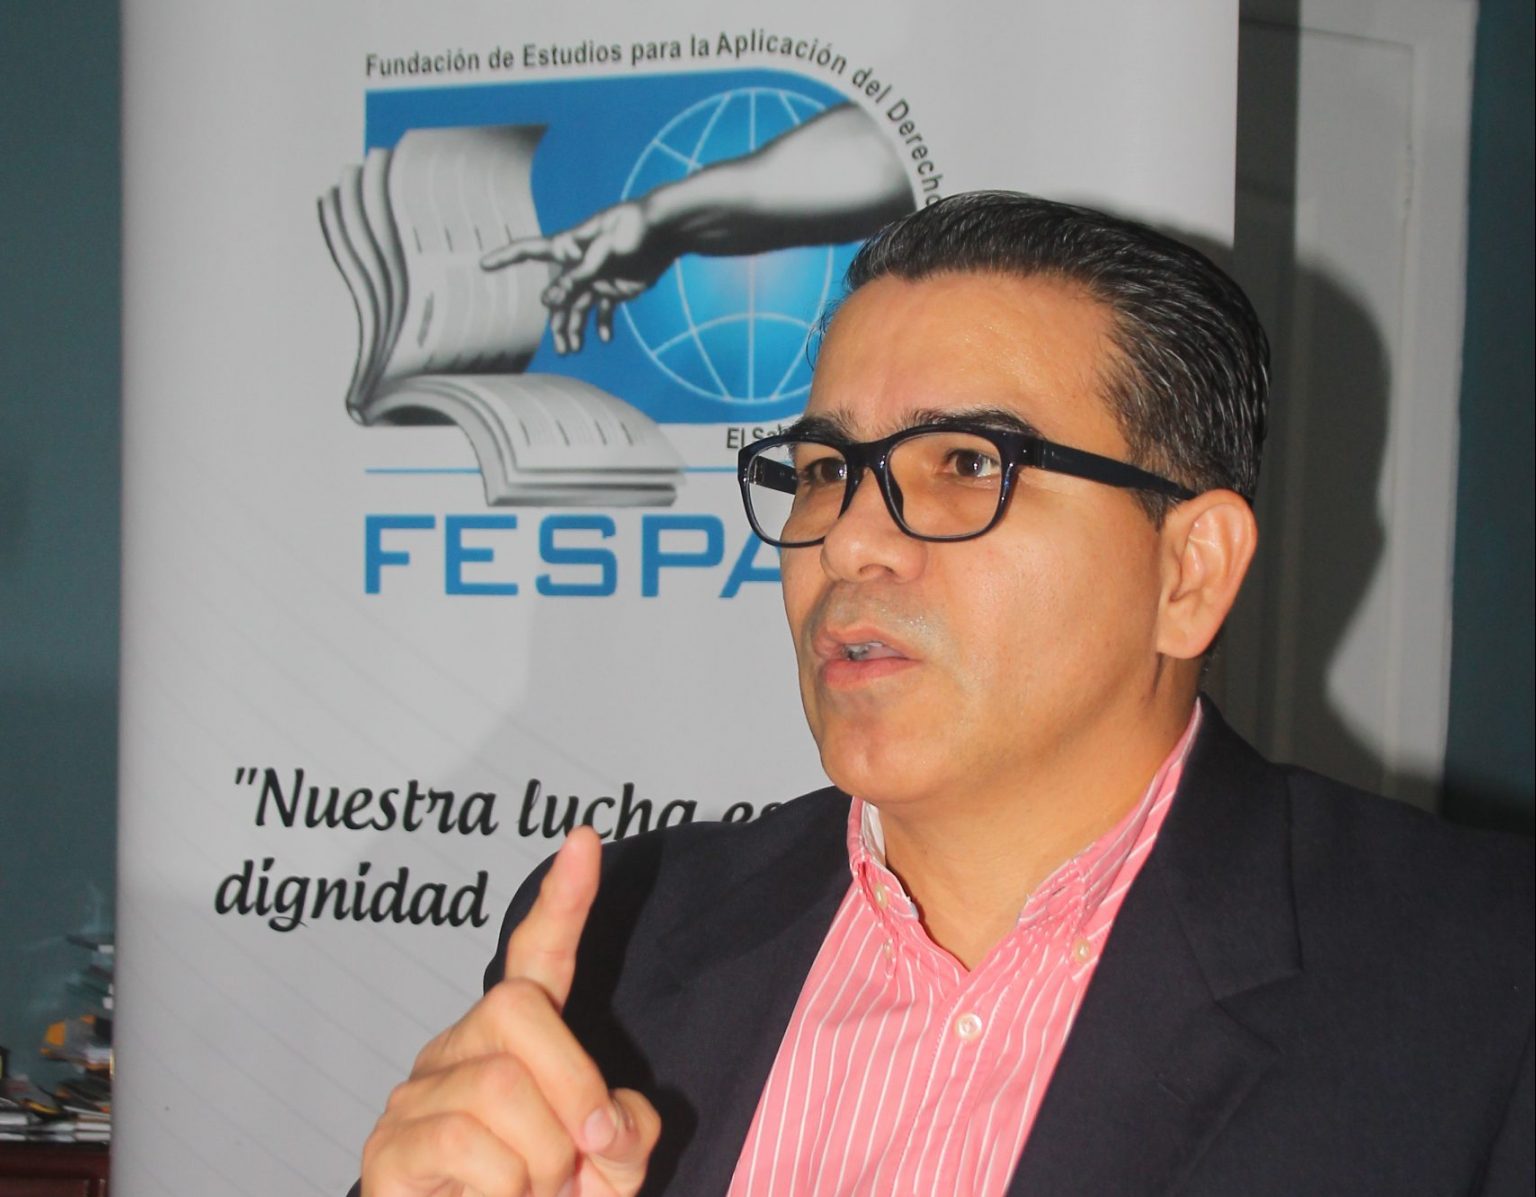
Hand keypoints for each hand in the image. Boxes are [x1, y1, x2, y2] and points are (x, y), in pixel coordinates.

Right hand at [360, 828, 660, 1196]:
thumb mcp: (609, 1168)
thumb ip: (625, 1129)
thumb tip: (603, 1119)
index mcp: (516, 1044)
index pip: (536, 957)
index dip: (564, 901)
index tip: (586, 840)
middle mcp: (459, 1052)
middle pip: (518, 1007)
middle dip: (574, 1082)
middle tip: (585, 1152)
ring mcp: (416, 1096)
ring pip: (499, 1086)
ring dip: (541, 1160)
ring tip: (529, 1191)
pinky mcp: (388, 1149)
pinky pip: (462, 1143)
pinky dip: (505, 1189)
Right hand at [481, 203, 666, 354]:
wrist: (666, 231)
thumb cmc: (634, 227)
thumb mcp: (605, 247)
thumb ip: (579, 273)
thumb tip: (550, 300)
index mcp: (569, 246)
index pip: (530, 250)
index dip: (506, 256)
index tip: (483, 264)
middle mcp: (578, 264)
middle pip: (557, 297)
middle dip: (557, 322)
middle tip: (563, 347)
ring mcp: (596, 277)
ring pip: (578, 308)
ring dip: (575, 329)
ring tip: (573, 351)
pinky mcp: (615, 287)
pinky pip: (603, 310)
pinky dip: (602, 324)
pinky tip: (604, 338)